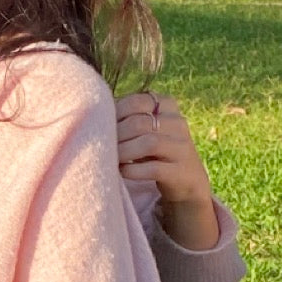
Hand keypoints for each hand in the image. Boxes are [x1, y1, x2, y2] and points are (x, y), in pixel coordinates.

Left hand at [115, 91, 217, 249]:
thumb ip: (128, 117)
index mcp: (168, 106)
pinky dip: (133, 170)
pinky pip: (154, 168)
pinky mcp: (180, 171)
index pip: (138, 101)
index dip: (115, 113)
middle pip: (140, 123)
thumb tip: (94, 110)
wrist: (186, 181)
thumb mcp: (146, 129)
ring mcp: (182, 147)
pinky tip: (122, 172)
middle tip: (100, 146)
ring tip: (110, 159)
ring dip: (123, 152)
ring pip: (149, 143)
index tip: (101, 126)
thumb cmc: (156, 152)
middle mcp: (178, 123)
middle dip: (116, 135)